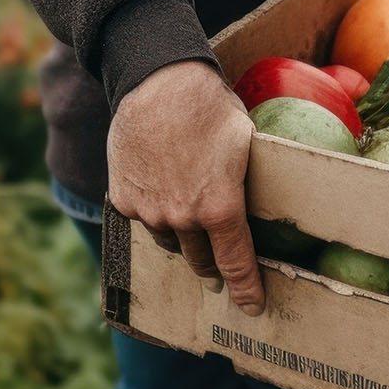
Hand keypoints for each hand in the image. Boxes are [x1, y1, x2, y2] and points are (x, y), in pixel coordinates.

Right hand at [106, 60, 263, 314]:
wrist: (157, 82)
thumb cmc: (210, 107)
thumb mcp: (247, 141)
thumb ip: (248, 180)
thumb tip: (264, 194)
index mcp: (221, 208)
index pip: (236, 264)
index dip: (247, 289)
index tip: (253, 306)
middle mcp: (184, 218)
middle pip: (201, 261)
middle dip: (213, 268)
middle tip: (218, 269)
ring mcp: (150, 211)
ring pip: (170, 241)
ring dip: (182, 238)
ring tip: (189, 220)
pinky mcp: (124, 198)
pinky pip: (142, 220)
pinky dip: (153, 213)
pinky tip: (161, 191)